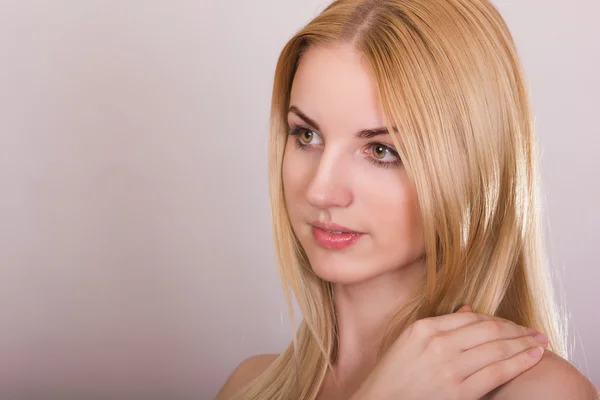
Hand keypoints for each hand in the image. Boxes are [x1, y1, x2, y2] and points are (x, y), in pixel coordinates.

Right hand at [352, 305, 547, 399]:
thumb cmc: (393, 376)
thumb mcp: (409, 342)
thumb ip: (439, 326)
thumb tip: (468, 311)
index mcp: (424, 328)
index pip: (471, 317)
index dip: (497, 320)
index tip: (512, 325)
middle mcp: (437, 343)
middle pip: (488, 329)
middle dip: (516, 329)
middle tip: (535, 331)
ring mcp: (448, 367)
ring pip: (497, 348)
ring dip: (523, 343)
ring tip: (540, 342)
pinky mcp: (458, 391)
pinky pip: (496, 372)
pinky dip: (519, 362)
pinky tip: (533, 356)